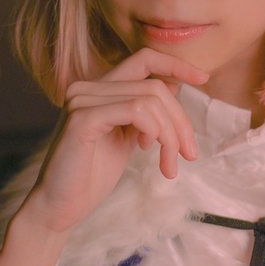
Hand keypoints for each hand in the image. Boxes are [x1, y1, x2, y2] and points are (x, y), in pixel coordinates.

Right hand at [0, 49, 207, 265]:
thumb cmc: (92, 175)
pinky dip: (155, 132)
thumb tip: (173, 87)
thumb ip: (145, 112)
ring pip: (149, 99)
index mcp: (99, 89)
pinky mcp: (82, 118)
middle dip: (181, 121)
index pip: (144, 59)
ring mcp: (82, 99)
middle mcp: (87, 87)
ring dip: (170, 135)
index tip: (203, 79)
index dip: (176, 64)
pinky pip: (135, 111)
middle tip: (189, 154)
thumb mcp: (127, 137)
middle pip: (155, 86)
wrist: (61, 206)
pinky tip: (151, 154)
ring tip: (170, 164)